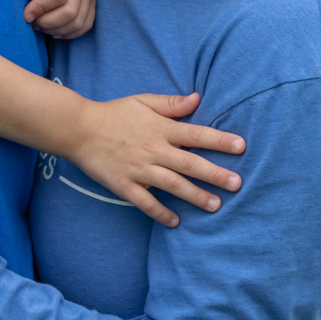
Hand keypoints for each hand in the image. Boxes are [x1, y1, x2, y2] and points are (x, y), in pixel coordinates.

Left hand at [19, 0, 95, 37]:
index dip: (40, 9)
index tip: (26, 13)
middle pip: (69, 12)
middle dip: (47, 23)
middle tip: (32, 21)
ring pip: (79, 21)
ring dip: (57, 29)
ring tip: (41, 25)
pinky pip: (86, 22)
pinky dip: (71, 31)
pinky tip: (55, 29)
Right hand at [68, 93, 244, 227]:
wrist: (79, 129)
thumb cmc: (115, 113)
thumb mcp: (144, 101)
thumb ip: (171, 104)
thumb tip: (198, 98)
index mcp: (161, 128)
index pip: (196, 135)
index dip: (220, 141)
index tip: (241, 147)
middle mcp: (153, 150)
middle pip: (190, 164)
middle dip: (215, 174)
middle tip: (237, 184)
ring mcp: (139, 170)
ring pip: (172, 185)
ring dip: (195, 196)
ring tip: (216, 205)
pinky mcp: (124, 186)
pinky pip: (145, 203)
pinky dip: (161, 212)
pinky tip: (176, 221)